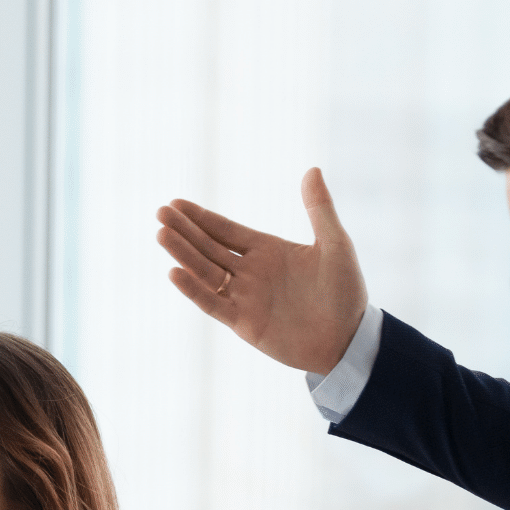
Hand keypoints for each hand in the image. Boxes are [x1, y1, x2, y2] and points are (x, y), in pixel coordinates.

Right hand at [155, 167, 367, 374]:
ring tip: (161, 235)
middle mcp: (250, 272)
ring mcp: (245, 298)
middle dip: (184, 231)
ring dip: (183, 254)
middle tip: (160, 214)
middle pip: (208, 248)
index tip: (176, 204)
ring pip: (205, 272)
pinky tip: (175, 272)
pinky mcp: (243, 323)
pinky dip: (193, 290)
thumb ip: (319, 209)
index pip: (225, 230)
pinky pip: (212, 304)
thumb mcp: (335, 244)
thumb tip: (312, 169)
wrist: (348, 339)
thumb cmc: (345, 292)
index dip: (200, 218)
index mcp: (267, 250)